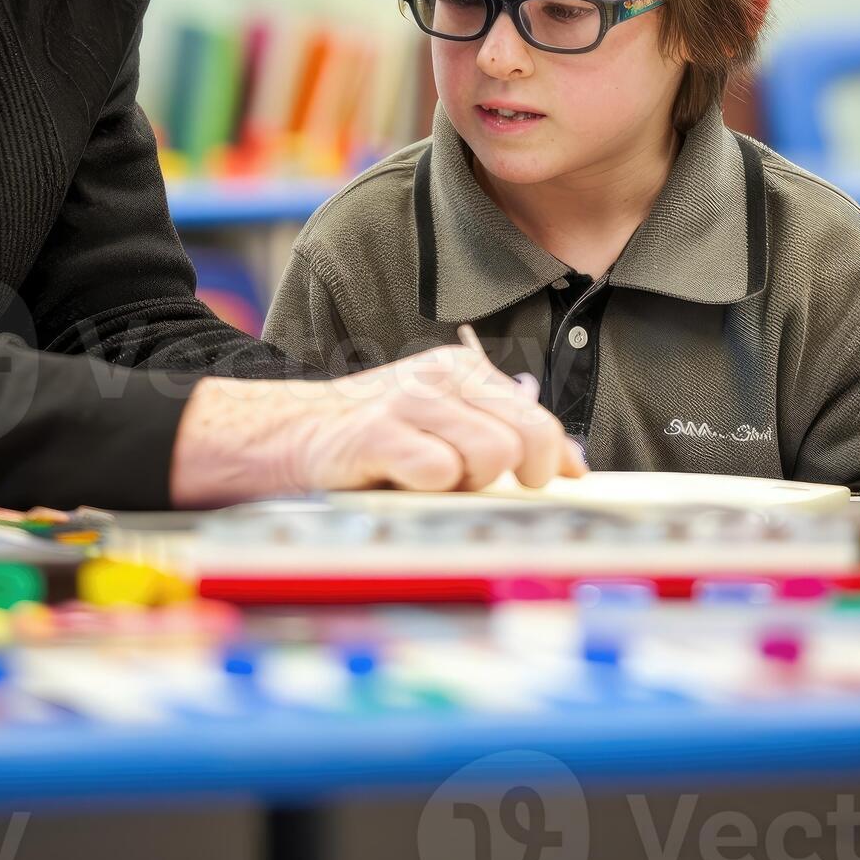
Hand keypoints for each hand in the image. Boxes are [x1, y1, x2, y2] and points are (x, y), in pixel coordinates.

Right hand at [169, 345, 586, 507]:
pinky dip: (427, 489)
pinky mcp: (376, 432)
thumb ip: (502, 435)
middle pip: (526, 437)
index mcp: (461, 369)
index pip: (540, 418)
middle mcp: (440, 376)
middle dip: (517, 476)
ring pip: (490, 456)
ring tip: (429, 480)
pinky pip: (438, 471)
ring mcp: (408, 401)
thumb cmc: (368, 438)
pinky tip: (400, 482)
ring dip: (465, 485)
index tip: (554, 484)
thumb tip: (575, 468)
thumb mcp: (440, 422)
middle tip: (480, 487)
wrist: (284, 433)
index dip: (555, 461)